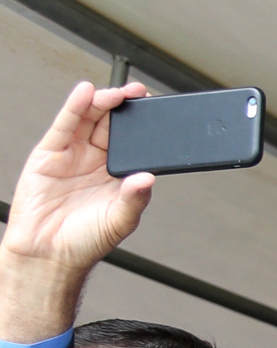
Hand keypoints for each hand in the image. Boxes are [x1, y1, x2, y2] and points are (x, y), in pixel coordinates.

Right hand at [1, 82, 155, 341]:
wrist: (47, 255)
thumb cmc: (85, 242)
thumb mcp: (120, 221)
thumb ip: (135, 199)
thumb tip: (148, 178)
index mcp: (118, 174)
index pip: (134, 142)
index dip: (144, 125)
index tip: (158, 111)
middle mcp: (96, 161)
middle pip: (112, 125)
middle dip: (126, 107)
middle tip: (140, 94)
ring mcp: (73, 155)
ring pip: (89, 119)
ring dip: (103, 102)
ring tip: (118, 92)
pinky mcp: (49, 154)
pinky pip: (64, 126)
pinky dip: (75, 107)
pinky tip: (85, 93)